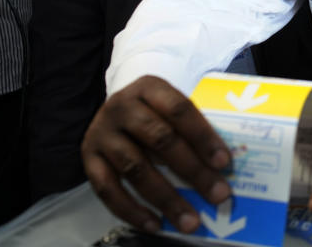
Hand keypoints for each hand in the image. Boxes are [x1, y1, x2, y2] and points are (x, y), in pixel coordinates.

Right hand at [81, 76, 232, 233]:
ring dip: (166, 198)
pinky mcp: (87, 158)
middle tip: (217, 195)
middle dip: (193, 170)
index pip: (180, 109)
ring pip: (136, 168)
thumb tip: (222, 167)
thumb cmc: (153, 112)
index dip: (203, 136)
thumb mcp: (169, 107)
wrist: (112, 111)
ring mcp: (102, 133)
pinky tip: (155, 224)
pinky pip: (107, 189)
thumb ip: (192, 128)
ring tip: (190, 221)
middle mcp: (122, 106)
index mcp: (149, 87)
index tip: (224, 163)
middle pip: (161, 139)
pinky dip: (132, 210)